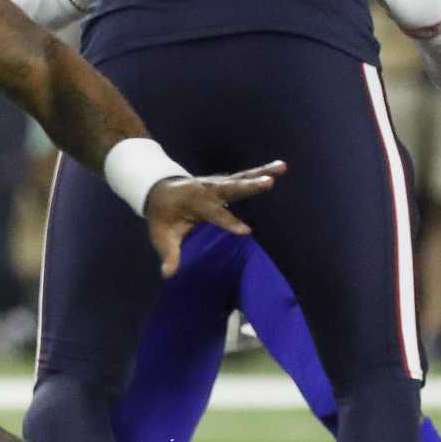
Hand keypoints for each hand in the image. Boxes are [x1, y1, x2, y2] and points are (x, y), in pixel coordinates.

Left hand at [144, 163, 284, 277]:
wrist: (158, 191)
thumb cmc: (162, 216)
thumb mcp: (161, 236)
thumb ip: (169, 254)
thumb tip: (168, 274)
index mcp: (193, 202)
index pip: (213, 214)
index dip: (228, 222)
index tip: (246, 231)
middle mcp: (207, 189)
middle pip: (231, 188)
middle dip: (249, 186)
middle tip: (268, 182)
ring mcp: (217, 183)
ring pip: (242, 178)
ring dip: (262, 172)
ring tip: (282, 167)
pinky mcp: (225, 182)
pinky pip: (245, 177)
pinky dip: (263, 171)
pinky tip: (281, 167)